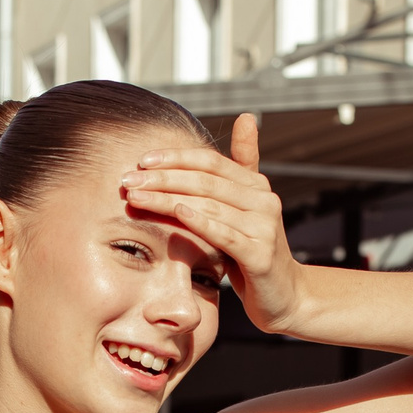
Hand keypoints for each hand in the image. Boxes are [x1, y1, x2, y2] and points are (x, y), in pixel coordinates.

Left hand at [121, 113, 307, 336]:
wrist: (284, 296)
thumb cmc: (253, 251)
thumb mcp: (246, 208)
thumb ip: (242, 166)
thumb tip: (246, 116)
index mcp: (256, 185)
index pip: (210, 161)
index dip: (175, 158)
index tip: (141, 160)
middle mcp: (264, 200)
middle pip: (205, 180)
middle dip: (162, 178)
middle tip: (127, 179)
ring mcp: (264, 227)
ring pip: (208, 205)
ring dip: (167, 199)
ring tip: (136, 198)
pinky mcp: (260, 255)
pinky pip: (224, 234)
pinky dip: (199, 221)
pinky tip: (176, 212)